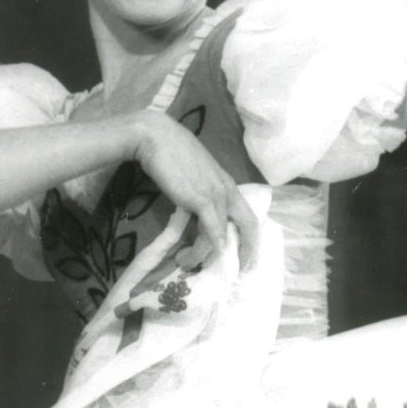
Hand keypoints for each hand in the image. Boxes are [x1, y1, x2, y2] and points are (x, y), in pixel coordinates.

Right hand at [128, 109, 261, 271]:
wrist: (157, 136)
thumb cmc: (170, 152)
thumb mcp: (192, 175)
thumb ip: (198, 193)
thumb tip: (193, 213)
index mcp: (227, 184)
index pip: (247, 214)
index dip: (249, 237)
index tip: (246, 256)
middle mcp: (228, 190)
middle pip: (249, 224)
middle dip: (250, 250)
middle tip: (243, 270)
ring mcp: (217, 194)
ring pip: (223, 233)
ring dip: (207, 255)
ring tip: (187, 263)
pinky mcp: (202, 199)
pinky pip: (210, 230)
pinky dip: (207, 246)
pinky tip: (192, 257)